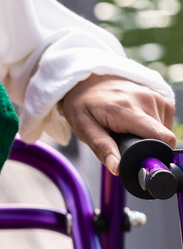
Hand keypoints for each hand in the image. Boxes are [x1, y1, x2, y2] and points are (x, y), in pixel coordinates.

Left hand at [59, 74, 175, 174]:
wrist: (86, 81)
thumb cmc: (83, 104)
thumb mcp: (83, 127)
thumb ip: (101, 147)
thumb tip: (116, 167)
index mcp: (126, 109)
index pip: (161, 137)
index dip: (156, 155)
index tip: (142, 161)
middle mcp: (144, 99)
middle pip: (161, 139)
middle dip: (146, 146)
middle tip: (125, 140)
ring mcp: (153, 95)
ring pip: (164, 132)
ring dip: (149, 135)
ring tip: (128, 128)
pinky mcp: (159, 95)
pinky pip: (165, 121)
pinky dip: (153, 126)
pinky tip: (137, 122)